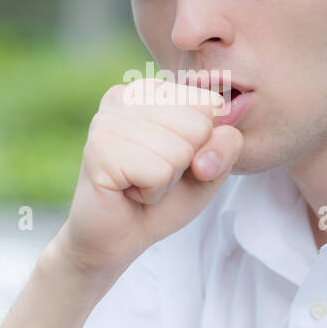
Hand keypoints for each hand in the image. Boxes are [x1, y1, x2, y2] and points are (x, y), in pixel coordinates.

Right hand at [52, 77, 243, 282]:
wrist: (117, 238)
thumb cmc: (163, 198)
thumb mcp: (209, 169)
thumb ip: (227, 145)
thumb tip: (224, 129)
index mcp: (152, 89)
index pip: (212, 104)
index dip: (204, 144)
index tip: (174, 160)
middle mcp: (126, 95)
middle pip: (198, 125)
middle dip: (186, 163)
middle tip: (153, 174)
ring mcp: (108, 120)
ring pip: (180, 150)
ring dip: (167, 180)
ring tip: (140, 182)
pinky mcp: (99, 149)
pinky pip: (159, 172)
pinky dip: (152, 192)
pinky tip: (128, 192)